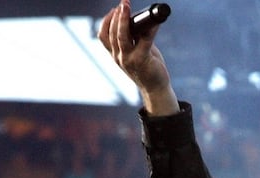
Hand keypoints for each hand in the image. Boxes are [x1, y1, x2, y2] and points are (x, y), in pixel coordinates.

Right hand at [98, 0, 178, 115]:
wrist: (156, 88)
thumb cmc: (148, 68)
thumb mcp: (136, 52)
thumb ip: (134, 38)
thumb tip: (138, 21)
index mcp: (115, 55)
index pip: (103, 36)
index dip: (106, 21)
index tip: (114, 9)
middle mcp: (118, 58)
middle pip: (112, 34)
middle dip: (116, 16)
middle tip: (123, 4)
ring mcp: (128, 60)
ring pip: (122, 37)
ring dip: (123, 20)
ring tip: (127, 7)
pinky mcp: (142, 60)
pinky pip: (145, 40)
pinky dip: (150, 28)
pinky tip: (155, 21)